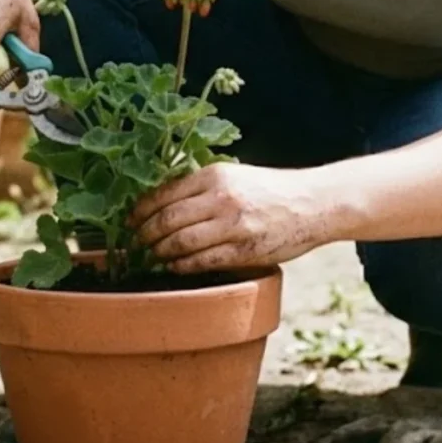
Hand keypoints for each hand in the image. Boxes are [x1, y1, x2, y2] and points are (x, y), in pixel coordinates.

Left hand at [128, 163, 324, 272]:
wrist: (312, 204)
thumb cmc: (271, 190)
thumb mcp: (235, 176)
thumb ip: (203, 186)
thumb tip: (162, 201)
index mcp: (214, 176)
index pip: (164, 194)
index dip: (140, 210)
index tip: (129, 220)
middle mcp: (221, 198)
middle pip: (166, 220)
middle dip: (144, 235)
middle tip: (134, 243)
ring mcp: (232, 226)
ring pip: (180, 243)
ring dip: (159, 253)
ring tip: (151, 256)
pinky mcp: (244, 250)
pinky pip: (202, 261)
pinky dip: (181, 266)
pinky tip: (173, 266)